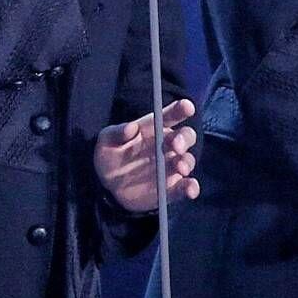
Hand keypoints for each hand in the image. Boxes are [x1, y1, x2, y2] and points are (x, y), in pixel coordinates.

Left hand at [94, 97, 198, 212]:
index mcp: (154, 128)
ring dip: (186, 162)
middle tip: (176, 145)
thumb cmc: (110, 155)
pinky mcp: (172, 188)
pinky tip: (190, 189)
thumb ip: (117, 132)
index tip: (187, 107)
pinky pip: (185, 187)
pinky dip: (190, 187)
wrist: (107, 186)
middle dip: (184, 138)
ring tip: (179, 167)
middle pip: (186, 136)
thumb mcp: (107, 141)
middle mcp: (168, 145)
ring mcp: (172, 167)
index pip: (171, 115)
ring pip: (188, 160)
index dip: (181, 109)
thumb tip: (131, 128)